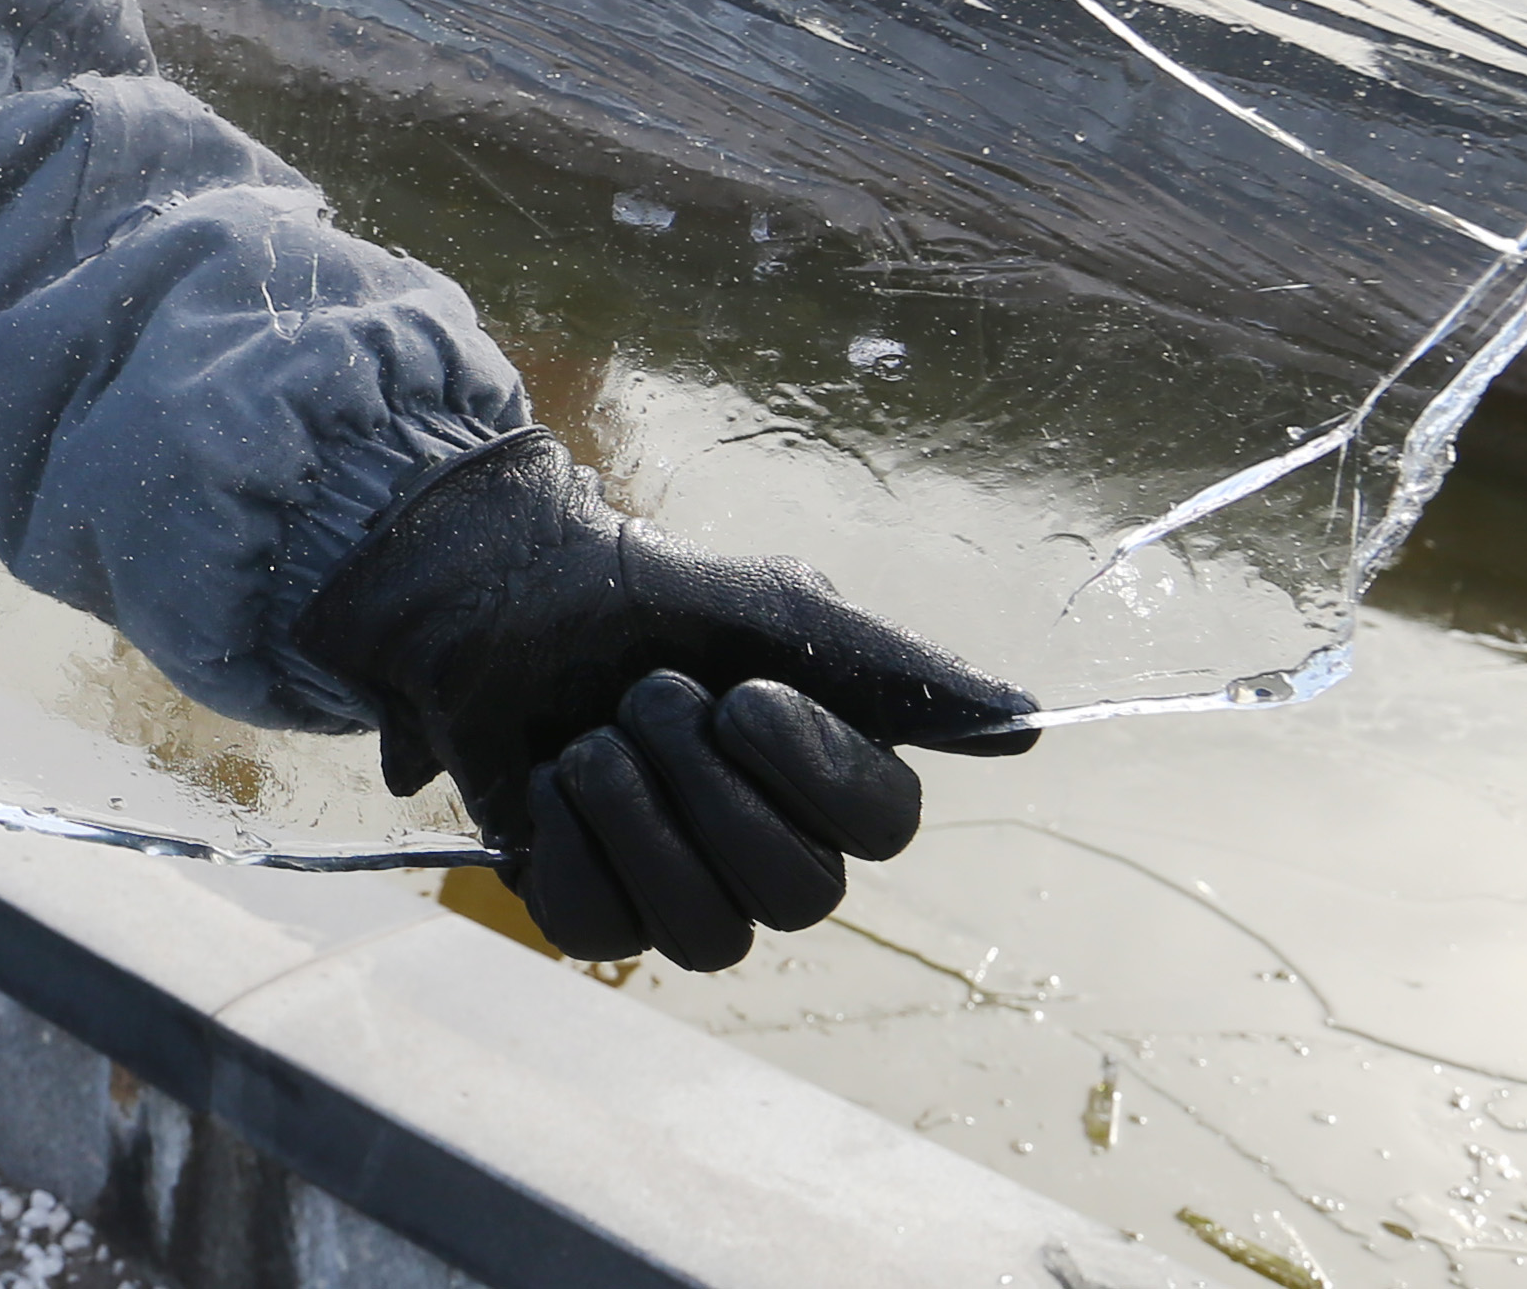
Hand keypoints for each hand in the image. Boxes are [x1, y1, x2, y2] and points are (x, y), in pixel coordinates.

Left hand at [293, 429, 1033, 968]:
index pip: (882, 832)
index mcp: (828, 780)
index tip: (745, 695)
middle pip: (797, 900)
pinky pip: (595, 931)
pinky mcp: (589, 909)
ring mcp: (679, 893)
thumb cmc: (643, 596)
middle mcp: (768, 852)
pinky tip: (544, 781)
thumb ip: (893, 669)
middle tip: (647, 696)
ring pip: (703, 937)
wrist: (497, 590)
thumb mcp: (772, 609)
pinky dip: (563, 841)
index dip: (812, 772)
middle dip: (706, 787)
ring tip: (589, 736)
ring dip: (633, 813)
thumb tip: (1029, 722)